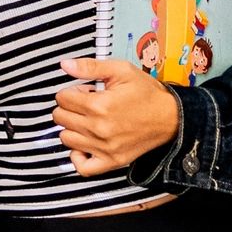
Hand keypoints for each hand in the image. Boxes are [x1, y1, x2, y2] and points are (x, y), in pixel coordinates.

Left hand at [53, 58, 180, 175]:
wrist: (172, 117)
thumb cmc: (147, 94)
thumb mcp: (121, 71)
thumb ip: (90, 67)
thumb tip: (65, 65)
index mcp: (99, 105)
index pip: (62, 98)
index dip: (72, 91)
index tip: (85, 91)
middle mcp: (99, 129)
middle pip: (60, 118)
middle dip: (70, 107)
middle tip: (87, 104)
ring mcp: (105, 148)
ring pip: (66, 138)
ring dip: (72, 128)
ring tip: (88, 120)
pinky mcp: (112, 161)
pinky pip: (82, 167)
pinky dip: (78, 156)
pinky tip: (84, 144)